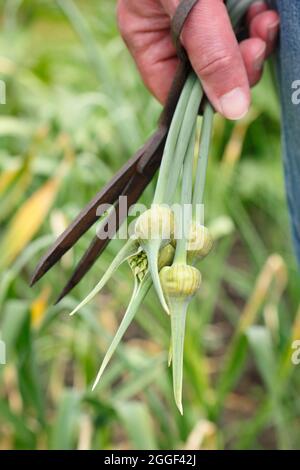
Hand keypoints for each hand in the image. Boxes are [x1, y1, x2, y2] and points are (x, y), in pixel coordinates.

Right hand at [117, 0, 279, 119]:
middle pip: (207, 76)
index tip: (231, 91)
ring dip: (254, 45)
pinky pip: (246, 31)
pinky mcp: (228, 8)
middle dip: (236, 66)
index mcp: (148, 36)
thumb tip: (232, 108)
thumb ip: (208, 52)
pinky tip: (266, 13)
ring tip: (265, 22)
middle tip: (256, 46)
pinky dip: (260, 26)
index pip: (173, 88)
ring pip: (231, 56)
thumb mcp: (186, 1)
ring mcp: (203, 21)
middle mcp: (174, 34)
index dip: (202, 97)